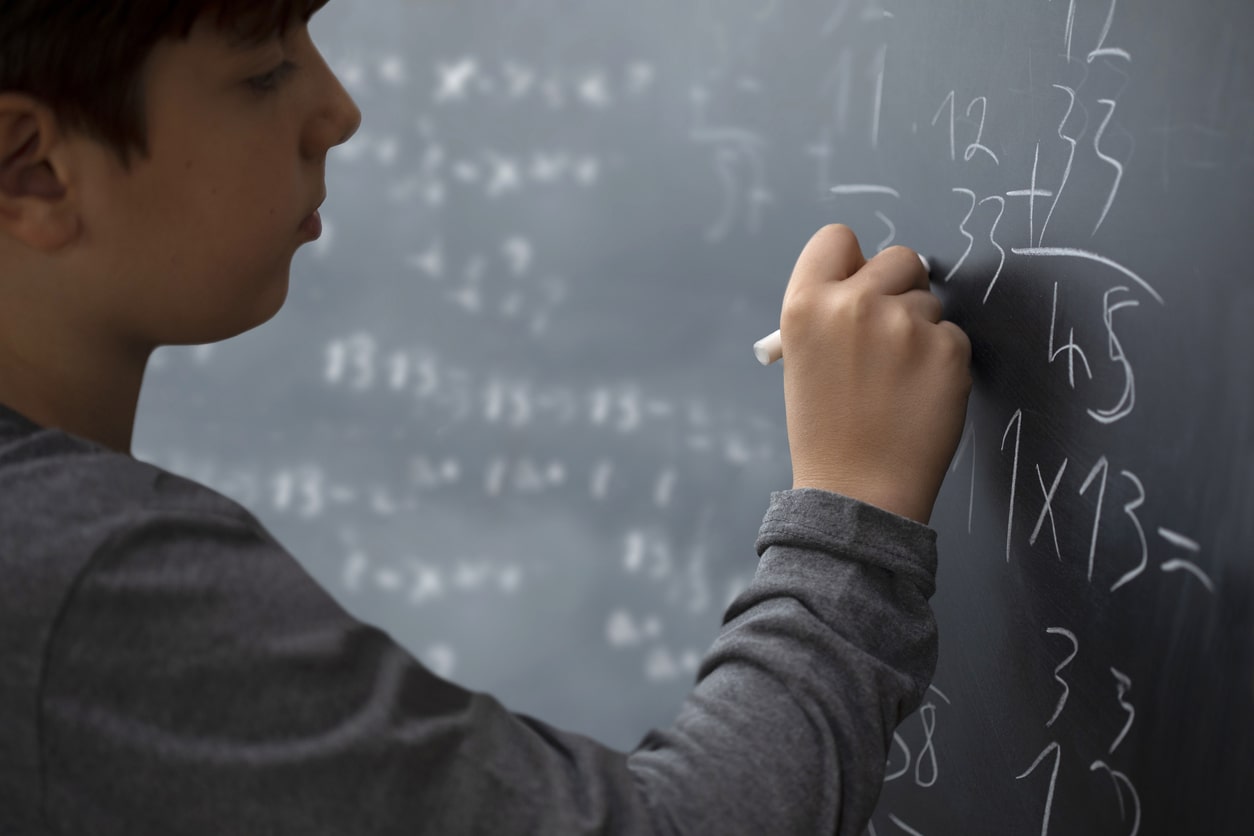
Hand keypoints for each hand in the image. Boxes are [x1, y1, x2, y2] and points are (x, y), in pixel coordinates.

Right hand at [779, 225, 971, 524]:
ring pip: (930, 301)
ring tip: (897, 382)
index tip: (858, 286)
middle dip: (900, 288)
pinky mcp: (947, 350)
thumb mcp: (803, 360)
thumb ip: (829, 313)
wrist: (857, 492)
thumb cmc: (826, 432)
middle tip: (889, 335)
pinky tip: (919, 396)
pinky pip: (953, 336)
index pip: (836, 238)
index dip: (852, 262)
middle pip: (898, 257)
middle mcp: (853, 305)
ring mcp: (904, 325)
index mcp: (804, 305)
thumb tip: (868, 285)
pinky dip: (943, 363)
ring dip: (921, 332)